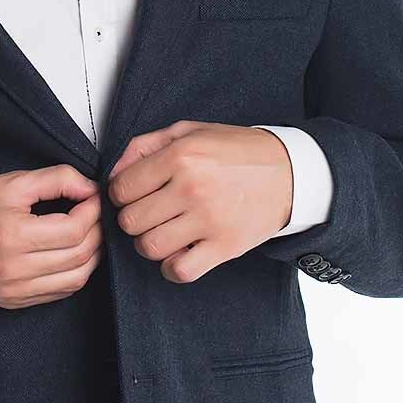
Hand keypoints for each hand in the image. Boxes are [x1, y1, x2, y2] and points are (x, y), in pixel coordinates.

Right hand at [0, 164, 102, 308]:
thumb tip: (89, 187)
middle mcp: (15, 269)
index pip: (74, 229)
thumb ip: (55, 180)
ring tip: (87, 233)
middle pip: (80, 255)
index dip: (92, 211)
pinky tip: (71, 254)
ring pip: (77, 278)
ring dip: (91, 254)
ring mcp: (16, 290)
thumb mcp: (9, 182)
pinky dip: (75, 272)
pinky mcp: (15, 301)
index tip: (92, 197)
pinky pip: (61, 292)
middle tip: (93, 212)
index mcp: (12, 236)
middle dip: (96, 230)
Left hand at [106, 121, 292, 283]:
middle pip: (131, 221)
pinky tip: (180, 252)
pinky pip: (180, 270)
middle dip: (134, 218)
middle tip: (150, 212)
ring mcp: (209, 220)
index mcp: (180, 156)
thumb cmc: (235, 152)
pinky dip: (172, 267)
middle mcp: (192, 188)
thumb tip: (113, 173)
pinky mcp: (225, 246)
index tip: (135, 194)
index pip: (121, 188)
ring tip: (164, 231)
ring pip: (149, 247)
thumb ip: (144, 146)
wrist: (289, 172)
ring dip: (150, 243)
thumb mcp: (189, 132)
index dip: (121, 193)